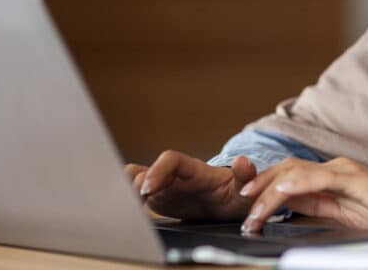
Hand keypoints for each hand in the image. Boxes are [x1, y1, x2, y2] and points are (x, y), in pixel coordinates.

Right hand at [124, 150, 257, 220]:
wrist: (230, 204)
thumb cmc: (236, 193)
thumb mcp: (245, 188)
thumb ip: (245, 176)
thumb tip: (244, 161)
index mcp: (194, 170)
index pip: (171, 160)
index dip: (157, 171)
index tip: (148, 188)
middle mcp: (175, 176)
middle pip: (149, 171)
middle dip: (136, 183)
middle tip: (133, 200)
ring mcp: (166, 187)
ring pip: (139, 181)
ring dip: (129, 190)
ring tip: (124, 205)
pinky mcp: (159, 198)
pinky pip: (139, 193)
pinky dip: (129, 197)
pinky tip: (122, 207)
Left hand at [236, 157, 367, 234]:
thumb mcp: (345, 216)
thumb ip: (319, 208)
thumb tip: (289, 211)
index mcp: (331, 177)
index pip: (289, 177)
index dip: (264, 185)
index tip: (245, 201)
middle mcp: (334, 169)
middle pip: (287, 169)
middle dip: (259, 184)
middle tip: (240, 203)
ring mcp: (344, 171)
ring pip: (297, 173)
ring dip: (270, 190)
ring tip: (252, 207)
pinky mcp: (356, 179)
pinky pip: (321, 178)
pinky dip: (299, 183)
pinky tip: (283, 191)